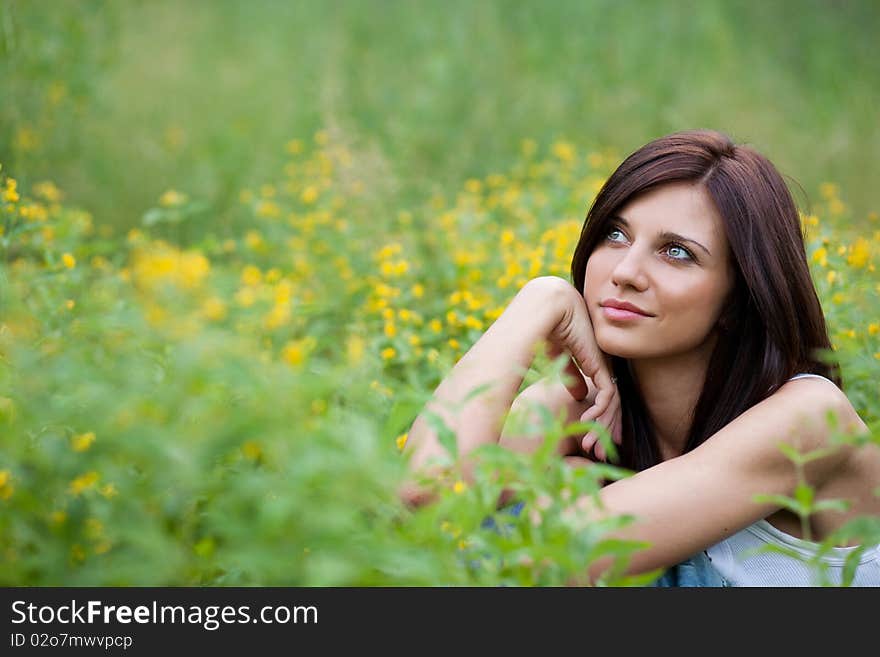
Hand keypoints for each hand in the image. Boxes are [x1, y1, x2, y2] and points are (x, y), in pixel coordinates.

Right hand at [523, 277, 621, 459]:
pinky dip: (600, 414)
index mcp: (592, 354)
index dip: (597, 411)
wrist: (547, 305)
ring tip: (592, 446)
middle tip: (596, 448)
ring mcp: (604, 361)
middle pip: (610, 397)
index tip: (589, 431)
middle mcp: (602, 359)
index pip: (601, 387)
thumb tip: (578, 394)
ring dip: (602, 425)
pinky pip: (608, 395)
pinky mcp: (602, 364)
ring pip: (612, 400)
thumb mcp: (557, 354)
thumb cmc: (541, 325)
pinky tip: (589, 424)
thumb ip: (570, 372)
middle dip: (604, 425)